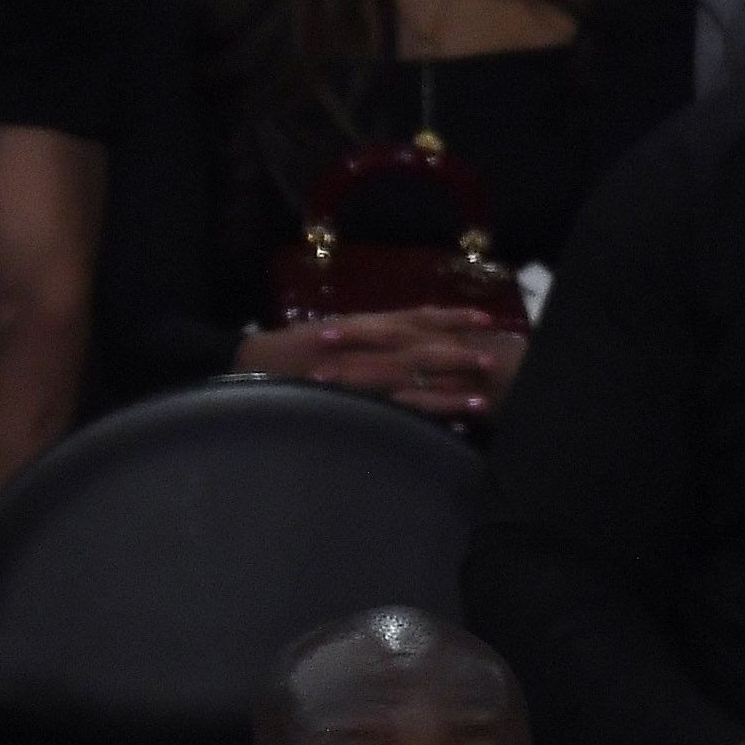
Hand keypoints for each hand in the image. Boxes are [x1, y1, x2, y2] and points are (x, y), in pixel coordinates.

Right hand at [235, 307, 518, 421]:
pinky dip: (419, 418)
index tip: (485, 319)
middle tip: (496, 361)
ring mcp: (357, 376)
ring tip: (480, 402)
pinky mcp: (349, 400)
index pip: (416, 317)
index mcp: (364, 325)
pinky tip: (443, 427)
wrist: (248, 366)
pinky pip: (390, 411)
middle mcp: (365, 347)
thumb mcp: (332, 329)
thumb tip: (404, 328)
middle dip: (459, 355)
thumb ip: (368, 330)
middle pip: (423, 349)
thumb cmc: (289, 351)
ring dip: (448, 393)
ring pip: (413, 384)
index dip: (451, 317)